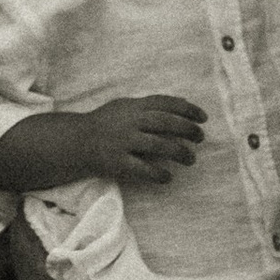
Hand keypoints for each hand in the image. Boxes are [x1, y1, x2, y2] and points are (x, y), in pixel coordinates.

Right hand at [82, 94, 206, 187]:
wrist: (76, 142)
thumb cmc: (105, 124)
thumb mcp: (125, 107)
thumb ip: (150, 105)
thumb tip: (184, 102)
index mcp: (133, 106)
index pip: (165, 102)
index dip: (187, 108)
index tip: (203, 118)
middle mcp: (129, 121)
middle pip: (166, 122)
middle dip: (188, 129)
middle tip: (201, 138)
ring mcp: (123, 141)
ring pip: (159, 145)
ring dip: (179, 152)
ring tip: (190, 159)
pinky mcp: (117, 162)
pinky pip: (143, 169)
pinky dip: (158, 174)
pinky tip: (168, 177)